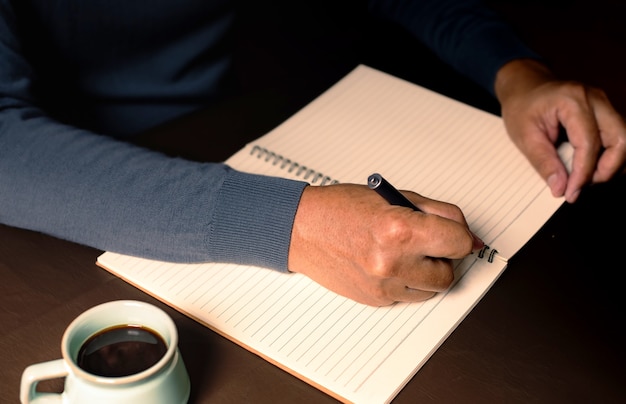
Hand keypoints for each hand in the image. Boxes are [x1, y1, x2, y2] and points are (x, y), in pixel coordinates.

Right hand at [287, 184, 482, 305]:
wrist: (302, 229)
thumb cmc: (342, 208)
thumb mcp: (395, 197)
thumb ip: (438, 214)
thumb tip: (469, 237)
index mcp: (401, 230)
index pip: (458, 243)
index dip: (459, 236)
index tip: (454, 235)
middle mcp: (392, 262)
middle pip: (447, 274)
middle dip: (441, 259)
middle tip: (423, 243)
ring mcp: (383, 285)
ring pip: (429, 291)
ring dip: (424, 273)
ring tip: (402, 253)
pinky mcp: (375, 299)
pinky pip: (406, 296)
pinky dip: (403, 282)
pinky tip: (385, 263)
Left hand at [495, 59, 625, 202]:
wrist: (524, 87)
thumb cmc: (522, 107)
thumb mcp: (524, 136)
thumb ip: (544, 163)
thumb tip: (560, 188)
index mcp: (572, 100)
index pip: (588, 143)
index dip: (583, 173)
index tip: (572, 193)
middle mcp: (595, 99)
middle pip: (620, 139)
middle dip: (607, 169)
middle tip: (582, 186)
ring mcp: (603, 104)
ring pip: (624, 139)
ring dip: (611, 164)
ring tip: (585, 178)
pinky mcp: (605, 113)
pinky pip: (618, 138)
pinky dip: (610, 157)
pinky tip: (591, 168)